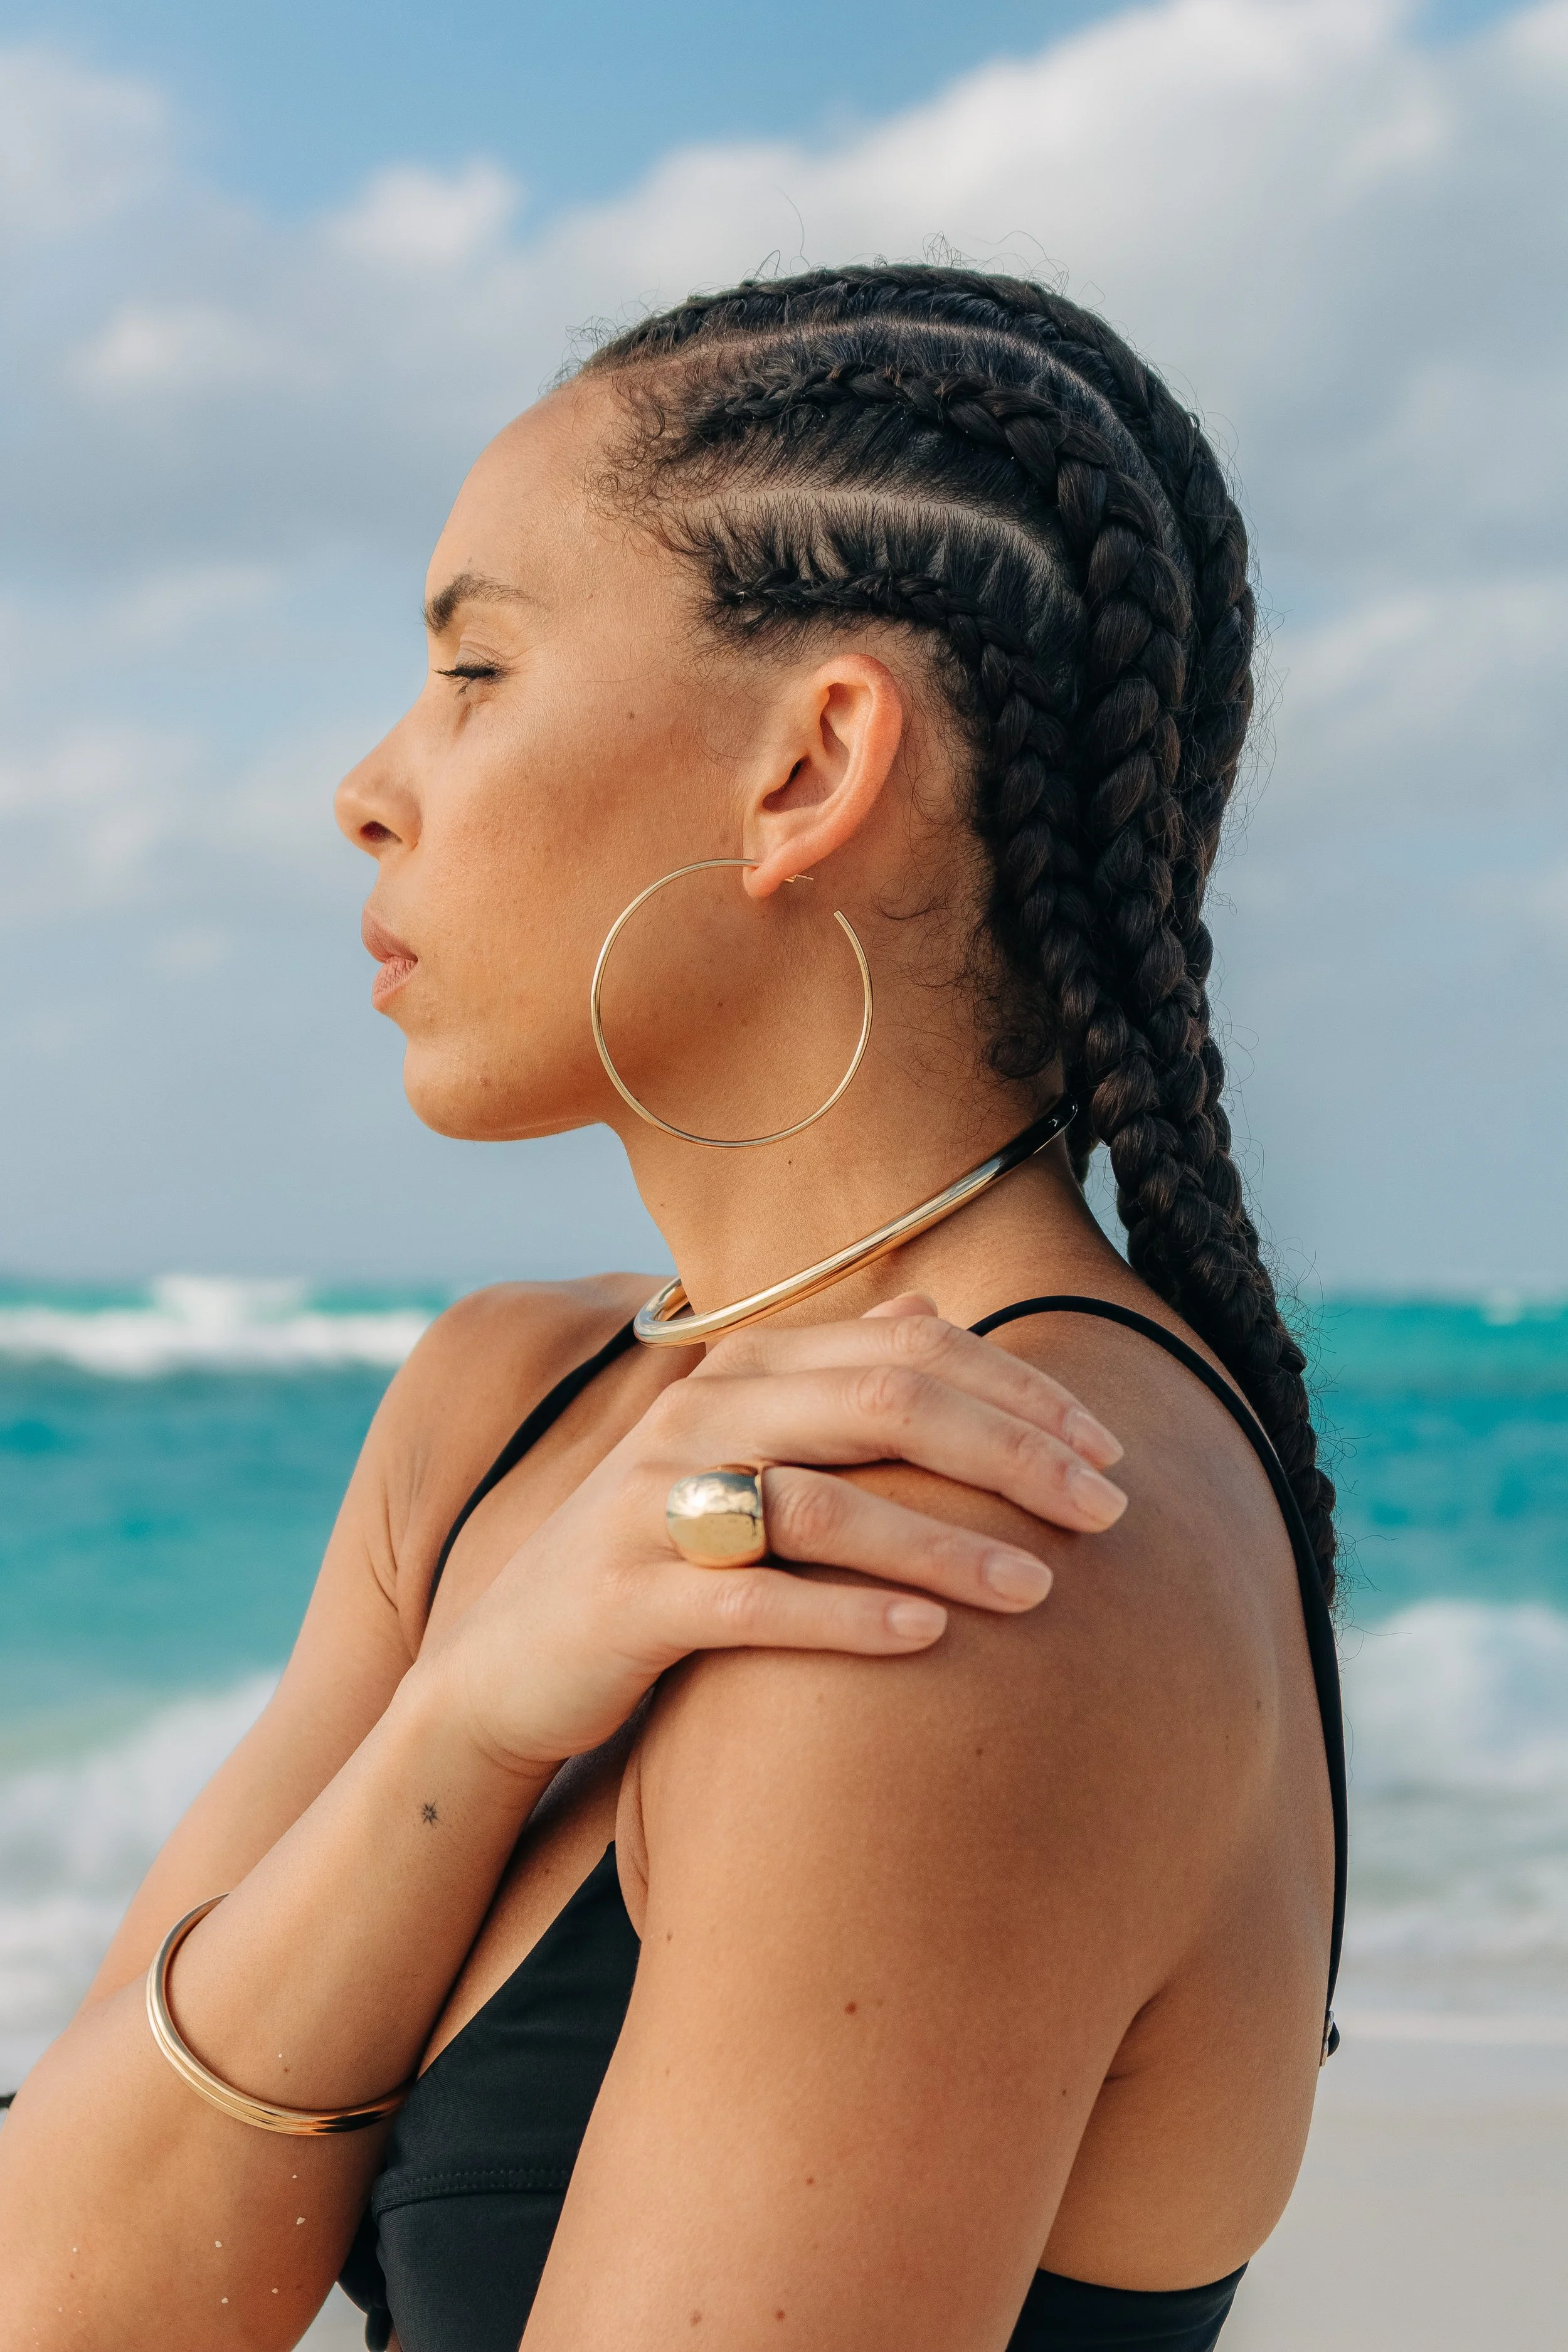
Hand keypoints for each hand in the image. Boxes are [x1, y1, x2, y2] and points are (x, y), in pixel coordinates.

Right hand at [427, 1296, 1126, 1775]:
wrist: (512, 1659)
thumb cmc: (661, 1553)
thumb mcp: (739, 1448)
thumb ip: (831, 1378)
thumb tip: (930, 1312)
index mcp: (740, 1368)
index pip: (907, 1351)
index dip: (1019, 1391)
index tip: (1111, 1447)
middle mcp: (697, 1415)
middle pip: (882, 1404)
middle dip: (1011, 1452)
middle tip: (1108, 1511)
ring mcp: (654, 1505)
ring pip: (825, 1503)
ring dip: (947, 1545)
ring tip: (1042, 1589)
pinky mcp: (628, 1600)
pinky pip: (753, 1601)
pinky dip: (847, 1616)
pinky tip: (930, 1641)